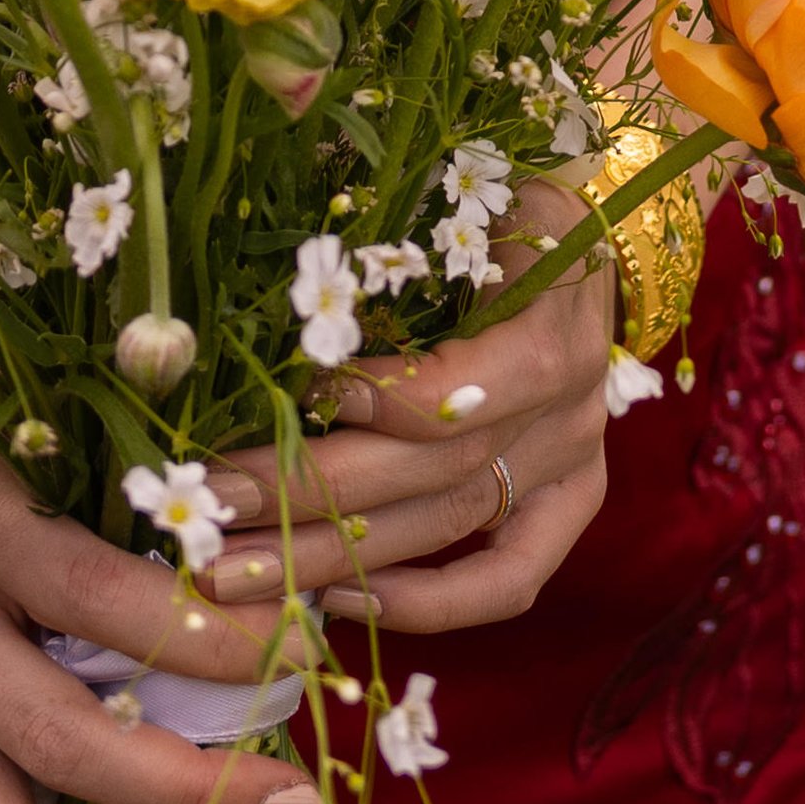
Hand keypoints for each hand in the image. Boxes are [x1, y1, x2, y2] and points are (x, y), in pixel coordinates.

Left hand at [197, 180, 616, 630]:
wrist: (597, 227)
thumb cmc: (507, 197)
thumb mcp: (460, 202)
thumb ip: (387, 245)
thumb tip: (274, 278)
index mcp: (548, 329)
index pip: (452, 393)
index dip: (370, 403)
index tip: (282, 396)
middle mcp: (570, 411)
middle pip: (430, 473)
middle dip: (308, 494)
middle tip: (207, 510)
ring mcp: (575, 463)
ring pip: (447, 529)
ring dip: (333, 559)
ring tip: (235, 574)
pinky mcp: (571, 500)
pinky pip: (510, 579)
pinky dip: (430, 605)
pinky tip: (342, 604)